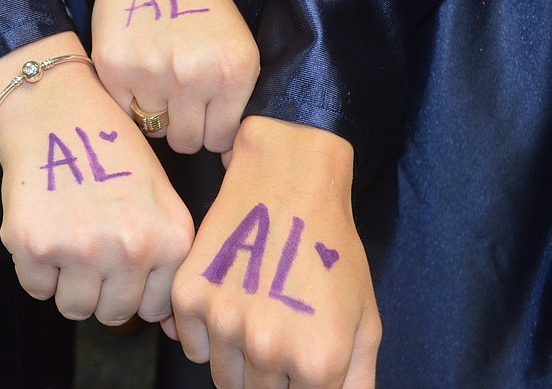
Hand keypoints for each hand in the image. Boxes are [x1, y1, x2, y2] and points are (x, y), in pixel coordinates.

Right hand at [0, 32, 194, 325]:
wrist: (55, 111)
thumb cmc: (112, 152)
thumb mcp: (159, 196)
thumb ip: (167, 258)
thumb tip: (173, 329)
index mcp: (170, 238)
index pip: (155, 307)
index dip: (136, 287)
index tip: (124, 264)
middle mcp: (130, 248)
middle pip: (113, 313)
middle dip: (102, 290)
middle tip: (93, 249)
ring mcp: (81, 249)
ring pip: (74, 308)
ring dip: (69, 284)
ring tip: (71, 239)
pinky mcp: (33, 246)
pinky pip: (37, 289)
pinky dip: (38, 268)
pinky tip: (48, 226)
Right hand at [92, 0, 258, 154]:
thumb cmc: (201, 6)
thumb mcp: (236, 49)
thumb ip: (236, 101)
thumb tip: (229, 161)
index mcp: (234, 72)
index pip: (222, 139)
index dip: (211, 129)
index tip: (205, 113)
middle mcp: (195, 76)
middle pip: (188, 142)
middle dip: (184, 126)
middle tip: (178, 97)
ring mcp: (153, 73)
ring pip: (155, 130)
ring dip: (156, 112)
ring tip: (157, 77)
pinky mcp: (115, 68)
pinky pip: (124, 113)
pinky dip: (129, 99)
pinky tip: (136, 70)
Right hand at [168, 117, 380, 387]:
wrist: (289, 182)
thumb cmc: (331, 249)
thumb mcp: (363, 319)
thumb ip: (356, 382)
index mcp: (317, 361)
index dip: (302, 383)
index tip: (299, 363)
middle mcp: (267, 348)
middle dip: (271, 376)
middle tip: (280, 332)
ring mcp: (223, 323)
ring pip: (224, 377)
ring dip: (239, 360)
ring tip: (258, 313)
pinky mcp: (189, 297)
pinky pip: (192, 346)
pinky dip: (207, 336)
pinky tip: (230, 301)